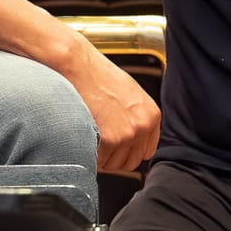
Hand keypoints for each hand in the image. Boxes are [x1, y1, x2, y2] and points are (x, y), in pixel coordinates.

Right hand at [67, 44, 160, 171]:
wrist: (79, 66)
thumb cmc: (99, 77)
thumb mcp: (129, 95)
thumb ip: (135, 117)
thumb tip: (131, 138)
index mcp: (151, 115)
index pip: (146, 152)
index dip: (128, 151)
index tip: (116, 147)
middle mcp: (143, 125)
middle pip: (131, 162)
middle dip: (114, 157)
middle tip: (100, 143)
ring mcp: (128, 134)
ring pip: (114, 165)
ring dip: (101, 157)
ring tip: (91, 136)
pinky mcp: (110, 139)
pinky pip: (100, 161)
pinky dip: (90, 154)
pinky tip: (84, 136)